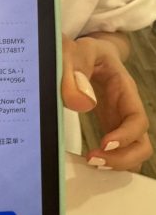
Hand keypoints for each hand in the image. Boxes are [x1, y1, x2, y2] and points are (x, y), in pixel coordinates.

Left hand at [62, 34, 152, 170]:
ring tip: (91, 162)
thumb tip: (81, 103)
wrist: (86, 52)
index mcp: (123, 88)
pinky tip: (89, 160)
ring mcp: (120, 119)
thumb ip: (73, 70)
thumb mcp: (76, 52)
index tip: (104, 143)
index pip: (137, 118)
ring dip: (117, 163)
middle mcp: (127, 107)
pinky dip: (108, 159)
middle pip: (142, 142)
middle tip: (94, 159)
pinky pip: (118, 149)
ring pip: (133, 151)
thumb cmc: (83, 51)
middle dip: (123, 157)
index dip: (125, 135)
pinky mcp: (109, 125)